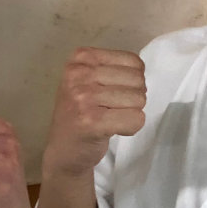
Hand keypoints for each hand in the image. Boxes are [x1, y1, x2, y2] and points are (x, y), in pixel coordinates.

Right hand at [41, 48, 146, 180]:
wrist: (63, 150)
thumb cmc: (80, 113)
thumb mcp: (88, 80)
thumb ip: (114, 69)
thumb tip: (143, 73)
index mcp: (81, 57)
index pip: (133, 62)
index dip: (130, 82)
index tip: (110, 94)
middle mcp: (79, 74)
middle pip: (138, 80)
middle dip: (132, 98)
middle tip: (111, 110)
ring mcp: (83, 97)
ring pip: (139, 99)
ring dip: (130, 114)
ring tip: (109, 119)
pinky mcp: (91, 121)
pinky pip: (135, 119)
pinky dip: (130, 128)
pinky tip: (111, 130)